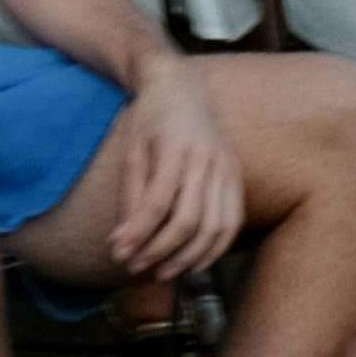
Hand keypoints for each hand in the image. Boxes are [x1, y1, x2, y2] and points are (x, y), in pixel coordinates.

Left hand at [102, 54, 247, 280]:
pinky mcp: (236, 174)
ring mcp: (226, 166)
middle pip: (187, 220)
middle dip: (161, 251)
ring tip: (163, 272)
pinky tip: (194, 262)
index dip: (138, 234)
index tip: (118, 254)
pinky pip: (232, 221)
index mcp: (174, 147)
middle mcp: (206, 157)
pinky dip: (215, 248)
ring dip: (189, 257)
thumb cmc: (149, 117)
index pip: (157, 204)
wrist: (181, 84)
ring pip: (214, 226)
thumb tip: (122, 243)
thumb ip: (130, 196)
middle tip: (138, 269)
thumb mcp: (131, 148)